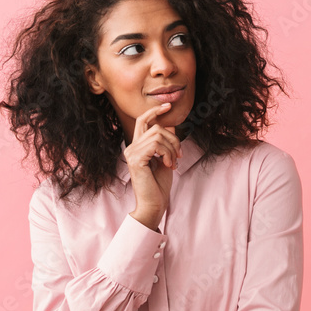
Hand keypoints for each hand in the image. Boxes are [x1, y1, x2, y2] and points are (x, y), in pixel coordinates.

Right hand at [124, 102, 181, 226]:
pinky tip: (169, 165)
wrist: (154, 204)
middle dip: (173, 138)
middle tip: (179, 154)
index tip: (168, 106)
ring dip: (172, 149)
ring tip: (173, 163)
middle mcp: (131, 148)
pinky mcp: (136, 159)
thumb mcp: (165, 159)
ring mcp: (132, 153)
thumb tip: (170, 125)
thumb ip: (165, 143)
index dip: (154, 111)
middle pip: (155, 127)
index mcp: (137, 146)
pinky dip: (167, 153)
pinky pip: (156, 145)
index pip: (143, 121)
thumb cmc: (159, 185)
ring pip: (158, 135)